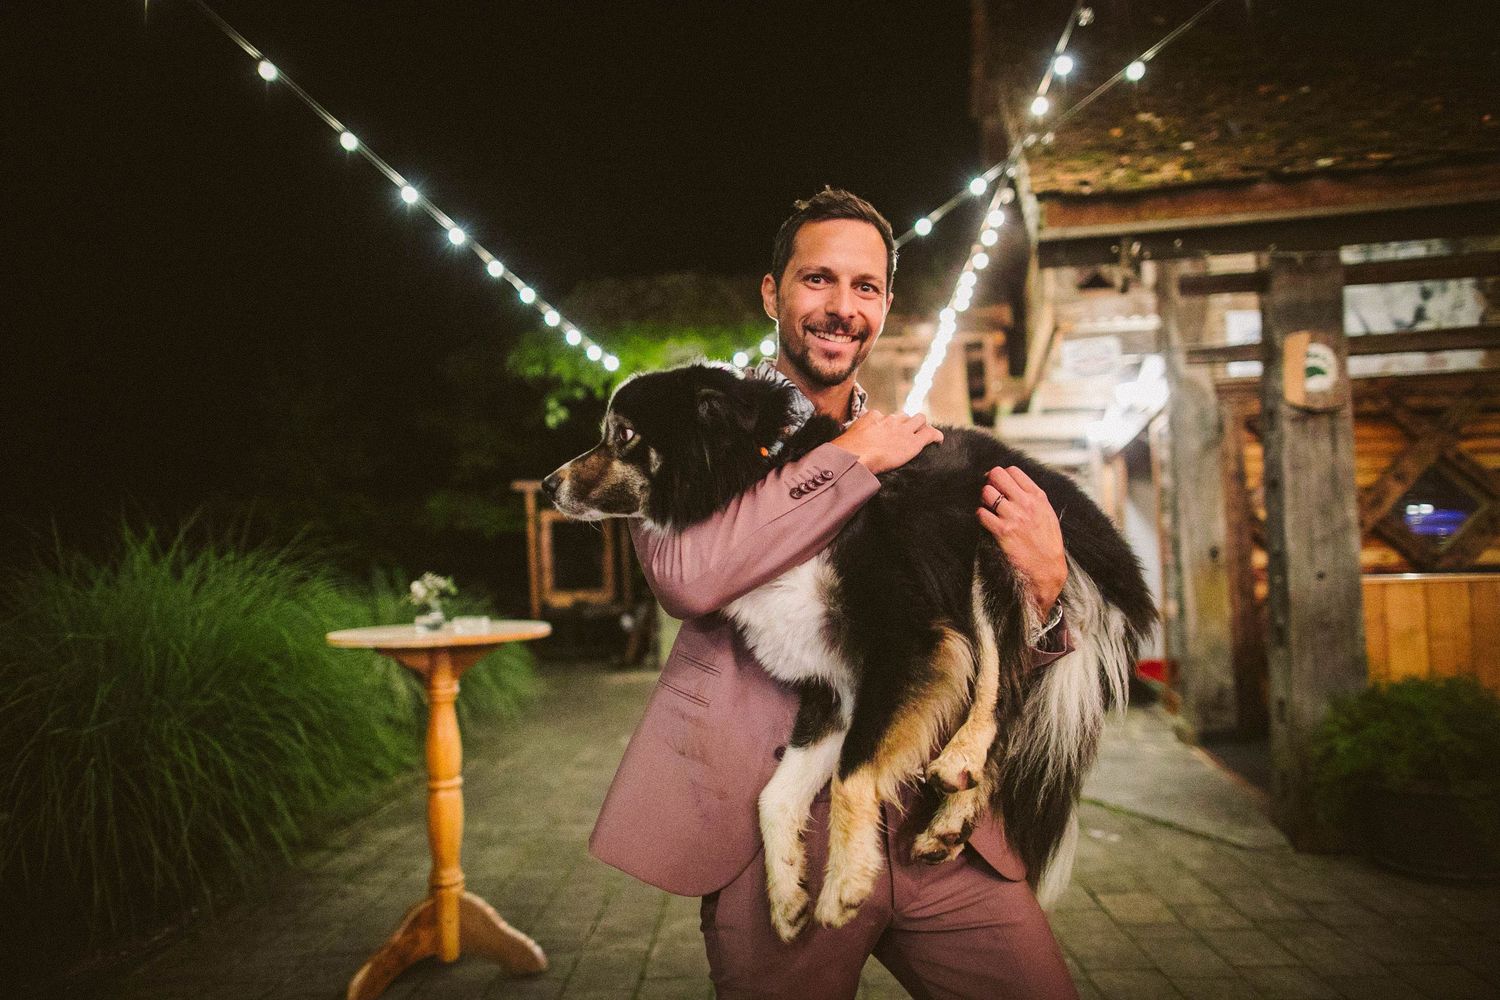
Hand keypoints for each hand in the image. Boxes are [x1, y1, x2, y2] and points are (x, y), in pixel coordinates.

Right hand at [832, 409, 942, 474]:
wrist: (854, 457)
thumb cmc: (845, 452)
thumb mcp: (845, 438)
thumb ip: (850, 437)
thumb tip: (840, 446)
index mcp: (873, 416)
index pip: (884, 416)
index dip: (886, 426)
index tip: (884, 434)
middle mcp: (890, 420)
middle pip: (903, 415)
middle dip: (905, 423)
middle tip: (904, 434)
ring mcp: (903, 430)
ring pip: (919, 419)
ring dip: (921, 426)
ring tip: (921, 435)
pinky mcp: (913, 442)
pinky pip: (930, 434)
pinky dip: (936, 436)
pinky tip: (938, 442)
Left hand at [978, 465, 1066, 617]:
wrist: (1048, 568)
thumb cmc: (1048, 543)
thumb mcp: (1047, 513)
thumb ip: (1032, 497)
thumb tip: (1015, 485)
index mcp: (1037, 496)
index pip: (1013, 471)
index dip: (1002, 475)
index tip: (999, 483)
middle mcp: (1025, 503)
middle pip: (997, 475)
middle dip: (989, 481)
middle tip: (989, 491)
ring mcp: (1013, 516)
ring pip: (986, 492)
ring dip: (983, 498)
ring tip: (988, 507)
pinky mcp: (1002, 531)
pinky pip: (981, 513)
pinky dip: (980, 515)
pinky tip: (986, 520)